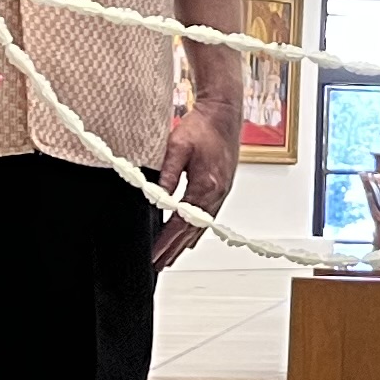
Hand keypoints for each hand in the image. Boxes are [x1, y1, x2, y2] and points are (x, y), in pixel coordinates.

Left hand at [153, 100, 236, 268]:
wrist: (224, 114)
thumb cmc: (202, 126)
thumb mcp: (177, 147)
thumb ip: (166, 174)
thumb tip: (155, 198)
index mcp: (205, 185)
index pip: (182, 222)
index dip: (167, 241)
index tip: (155, 254)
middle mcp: (216, 193)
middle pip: (192, 230)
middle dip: (174, 249)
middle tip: (159, 264)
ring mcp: (221, 193)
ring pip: (202, 226)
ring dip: (185, 243)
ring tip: (171, 258)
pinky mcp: (222, 188)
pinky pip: (208, 217)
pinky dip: (197, 231)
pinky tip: (190, 238)